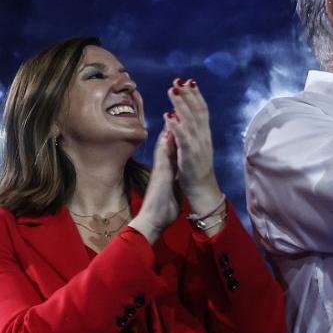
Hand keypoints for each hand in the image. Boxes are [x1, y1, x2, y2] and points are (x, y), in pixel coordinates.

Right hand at [128, 121, 179, 242]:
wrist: (152, 222)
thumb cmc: (162, 211)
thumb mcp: (171, 193)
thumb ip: (173, 184)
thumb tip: (176, 181)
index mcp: (167, 173)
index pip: (173, 152)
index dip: (177, 138)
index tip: (181, 124)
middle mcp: (162, 169)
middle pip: (167, 145)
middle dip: (171, 129)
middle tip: (175, 111)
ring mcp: (160, 170)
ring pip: (164, 147)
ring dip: (167, 131)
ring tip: (171, 113)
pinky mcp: (160, 175)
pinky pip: (163, 156)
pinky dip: (165, 143)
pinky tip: (167, 132)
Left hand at [166, 78, 222, 214]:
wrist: (202, 193)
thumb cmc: (195, 174)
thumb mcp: (192, 151)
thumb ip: (187, 136)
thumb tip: (179, 123)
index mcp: (203, 136)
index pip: (201, 111)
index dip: (195, 96)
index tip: (188, 81)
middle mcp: (203, 138)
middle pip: (197, 111)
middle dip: (188, 94)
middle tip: (179, 80)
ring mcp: (197, 146)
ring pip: (190, 120)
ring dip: (181, 104)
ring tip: (173, 90)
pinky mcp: (190, 156)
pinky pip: (183, 138)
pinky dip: (176, 125)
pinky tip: (168, 115)